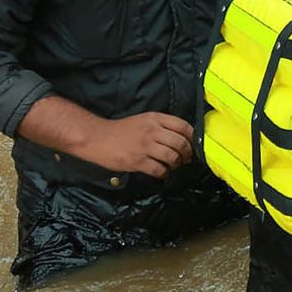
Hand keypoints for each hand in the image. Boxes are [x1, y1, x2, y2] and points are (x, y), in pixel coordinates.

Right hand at [76, 112, 193, 178]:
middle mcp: (152, 131)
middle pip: (181, 143)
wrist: (97, 137)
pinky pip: (159, 169)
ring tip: (173, 165)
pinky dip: (164, 173)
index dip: (192, 137)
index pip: (183, 126)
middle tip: (186, 158)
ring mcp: (145, 146)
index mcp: (155, 119)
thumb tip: (182, 138)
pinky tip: (161, 172)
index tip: (193, 144)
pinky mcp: (137, 161)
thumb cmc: (121, 130)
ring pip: (172, 157)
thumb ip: (161, 126)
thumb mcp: (144, 120)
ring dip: (176, 164)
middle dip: (187, 153)